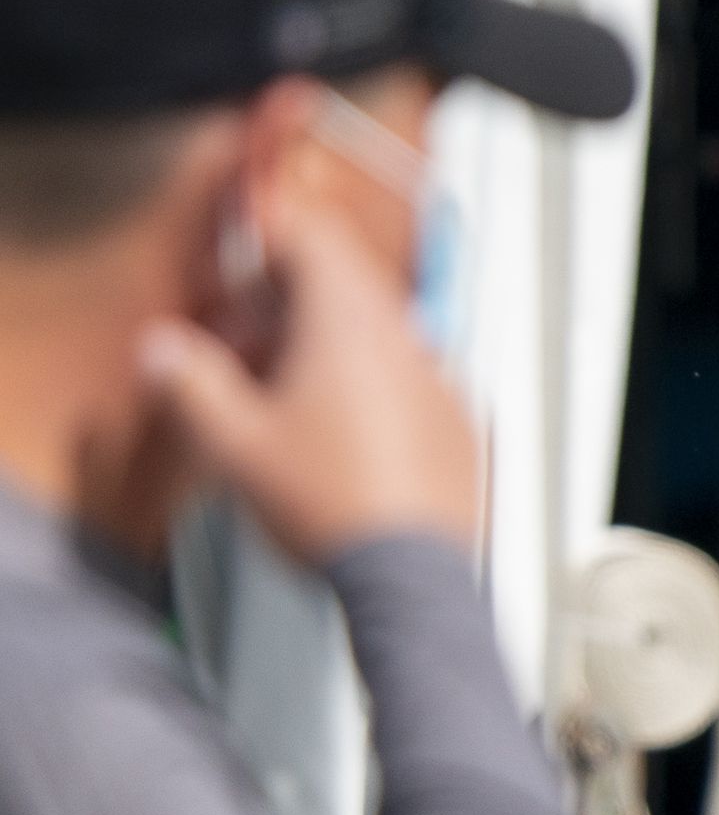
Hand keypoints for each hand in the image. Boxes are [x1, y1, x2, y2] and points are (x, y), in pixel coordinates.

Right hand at [135, 192, 478, 566]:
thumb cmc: (329, 506)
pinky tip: (338, 432)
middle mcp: (405, 342)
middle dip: (294, 300)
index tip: (241, 274)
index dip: (272, 245)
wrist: (409, 574)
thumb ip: (192, 384)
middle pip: (350, 284)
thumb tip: (163, 348)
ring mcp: (440, 381)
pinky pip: (411, 379)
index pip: (318, 241)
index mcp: (348, 327)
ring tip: (284, 392)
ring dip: (330, 344)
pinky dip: (371, 384)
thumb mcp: (234, 444)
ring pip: (381, 333)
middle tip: (249, 340)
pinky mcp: (457, 423)